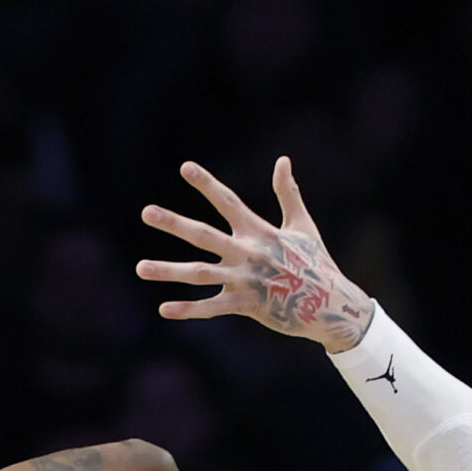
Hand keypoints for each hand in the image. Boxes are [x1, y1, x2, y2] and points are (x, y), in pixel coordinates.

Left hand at [138, 156, 373, 349]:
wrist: (332, 306)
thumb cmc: (318, 265)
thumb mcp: (303, 226)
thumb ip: (287, 193)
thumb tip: (283, 160)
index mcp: (259, 231)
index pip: (228, 201)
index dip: (206, 184)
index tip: (184, 167)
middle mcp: (248, 252)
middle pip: (204, 235)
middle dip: (174, 223)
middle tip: (146, 212)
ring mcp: (246, 280)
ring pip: (199, 274)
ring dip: (168, 271)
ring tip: (140, 268)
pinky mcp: (247, 306)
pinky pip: (212, 308)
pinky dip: (189, 310)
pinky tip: (164, 309)